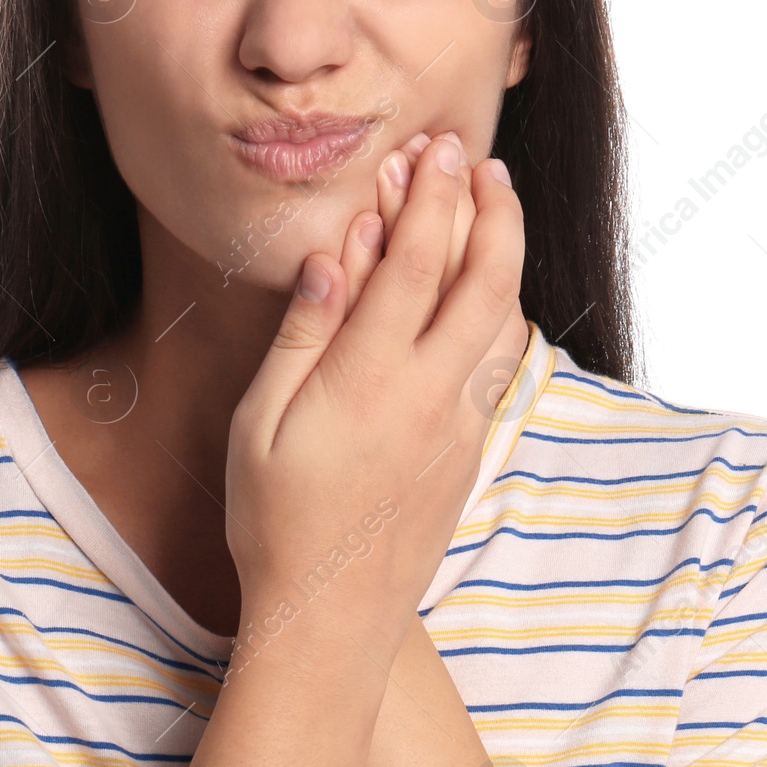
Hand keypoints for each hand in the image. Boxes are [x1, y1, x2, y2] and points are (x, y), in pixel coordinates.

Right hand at [225, 135, 523, 660]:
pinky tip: (485, 290)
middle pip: (486, 279)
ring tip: (492, 208)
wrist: (331, 617)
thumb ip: (303, 331)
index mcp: (369, 380)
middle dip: (491, 209)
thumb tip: (338, 251)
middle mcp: (430, 395)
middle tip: (483, 162)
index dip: (432, 196)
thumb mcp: (260, 422)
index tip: (438, 150)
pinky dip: (500, 308)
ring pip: (507, 319)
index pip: (416, 263)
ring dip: (504, 255)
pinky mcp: (471, 450)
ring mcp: (460, 425)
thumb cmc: (275, 518)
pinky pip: (499, 361)